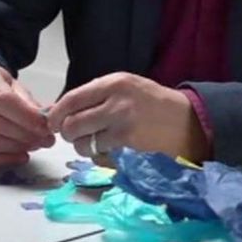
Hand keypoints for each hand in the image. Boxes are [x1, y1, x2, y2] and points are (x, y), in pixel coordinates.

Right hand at [0, 65, 53, 165]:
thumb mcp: (10, 84)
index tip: (45, 127)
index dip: (26, 116)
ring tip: (35, 146)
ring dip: (15, 147)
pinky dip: (1, 159)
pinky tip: (19, 156)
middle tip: (46, 140)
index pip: (2, 100)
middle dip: (25, 134)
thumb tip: (50, 117)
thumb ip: (27, 101)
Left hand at [47, 73, 206, 159]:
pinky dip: (100, 157)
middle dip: (69, 134)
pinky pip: (100, 157)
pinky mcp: (130, 148)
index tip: (52, 123)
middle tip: (76, 136)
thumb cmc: (153, 104)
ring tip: (98, 142)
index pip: (71, 99)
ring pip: (84, 145)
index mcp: (114, 83)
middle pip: (72, 125)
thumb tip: (57, 111)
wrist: (188, 121)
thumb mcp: (125, 88)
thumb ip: (95, 96)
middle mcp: (117, 103)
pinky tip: (113, 150)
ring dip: (85, 148)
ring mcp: (124, 128)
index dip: (56, 114)